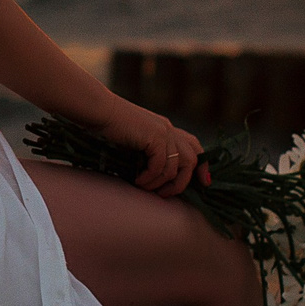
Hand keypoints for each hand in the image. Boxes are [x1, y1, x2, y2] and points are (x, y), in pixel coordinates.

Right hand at [88, 97, 203, 198]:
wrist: (101, 111)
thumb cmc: (111, 127)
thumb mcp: (136, 139)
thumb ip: (149, 151)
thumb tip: (156, 175)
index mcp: (167, 128)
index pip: (195, 146)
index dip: (203, 165)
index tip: (204, 182)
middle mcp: (169, 130)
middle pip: (191, 161)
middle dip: (182, 182)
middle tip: (165, 194)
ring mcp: (164, 132)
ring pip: (174, 169)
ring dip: (159, 184)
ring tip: (144, 188)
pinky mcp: (155, 137)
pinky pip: (159, 167)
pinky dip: (149, 178)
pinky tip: (137, 180)